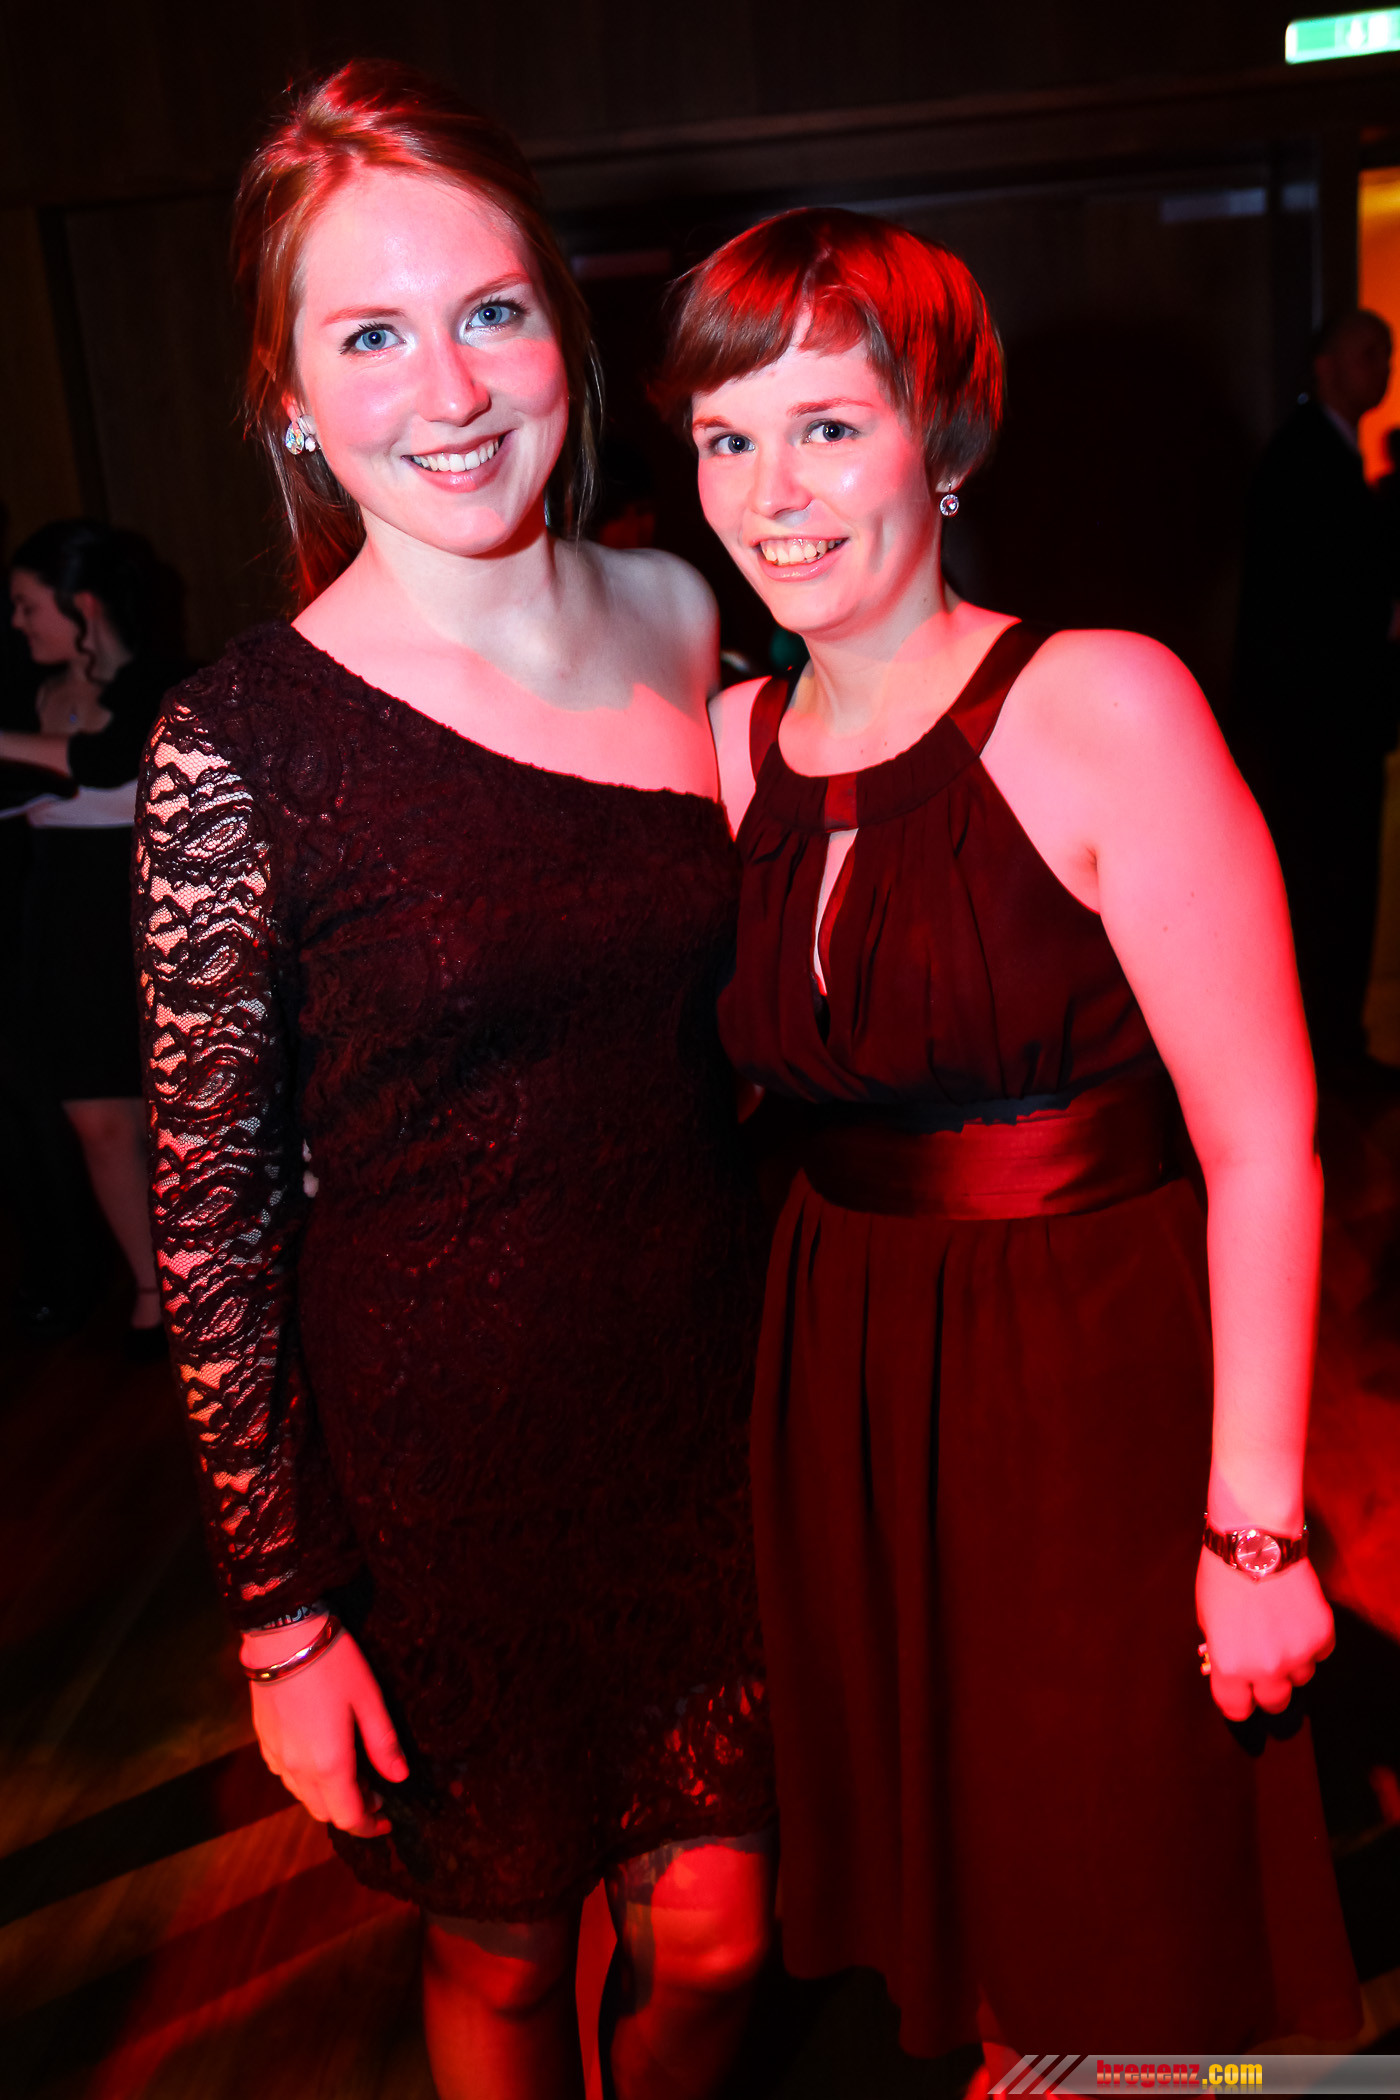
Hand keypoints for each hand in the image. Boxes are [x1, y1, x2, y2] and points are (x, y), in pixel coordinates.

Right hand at [241, 1616, 409, 1836]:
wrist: (282, 1637)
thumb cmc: (334, 1664)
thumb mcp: (369, 1700)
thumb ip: (384, 1743)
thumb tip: (400, 1776)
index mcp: (329, 1765)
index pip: (348, 1818)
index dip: (369, 1826)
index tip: (387, 1819)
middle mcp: (298, 1770)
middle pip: (324, 1812)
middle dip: (350, 1810)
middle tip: (374, 1790)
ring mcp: (276, 1757)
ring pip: (303, 1797)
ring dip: (327, 1796)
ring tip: (350, 1773)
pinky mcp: (264, 1742)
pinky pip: (286, 1776)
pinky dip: (306, 1780)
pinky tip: (320, 1755)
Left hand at [1195, 1549, 1334, 1720]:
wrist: (1254, 1541)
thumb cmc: (1221, 1576)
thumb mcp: (1206, 1618)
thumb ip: (1220, 1650)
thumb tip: (1228, 1668)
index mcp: (1230, 1666)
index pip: (1237, 1708)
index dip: (1238, 1700)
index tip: (1240, 1693)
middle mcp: (1266, 1668)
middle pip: (1275, 1703)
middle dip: (1268, 1688)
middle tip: (1265, 1667)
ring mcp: (1298, 1653)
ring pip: (1301, 1677)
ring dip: (1292, 1662)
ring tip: (1280, 1631)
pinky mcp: (1322, 1635)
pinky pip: (1320, 1653)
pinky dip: (1311, 1642)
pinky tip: (1297, 1618)